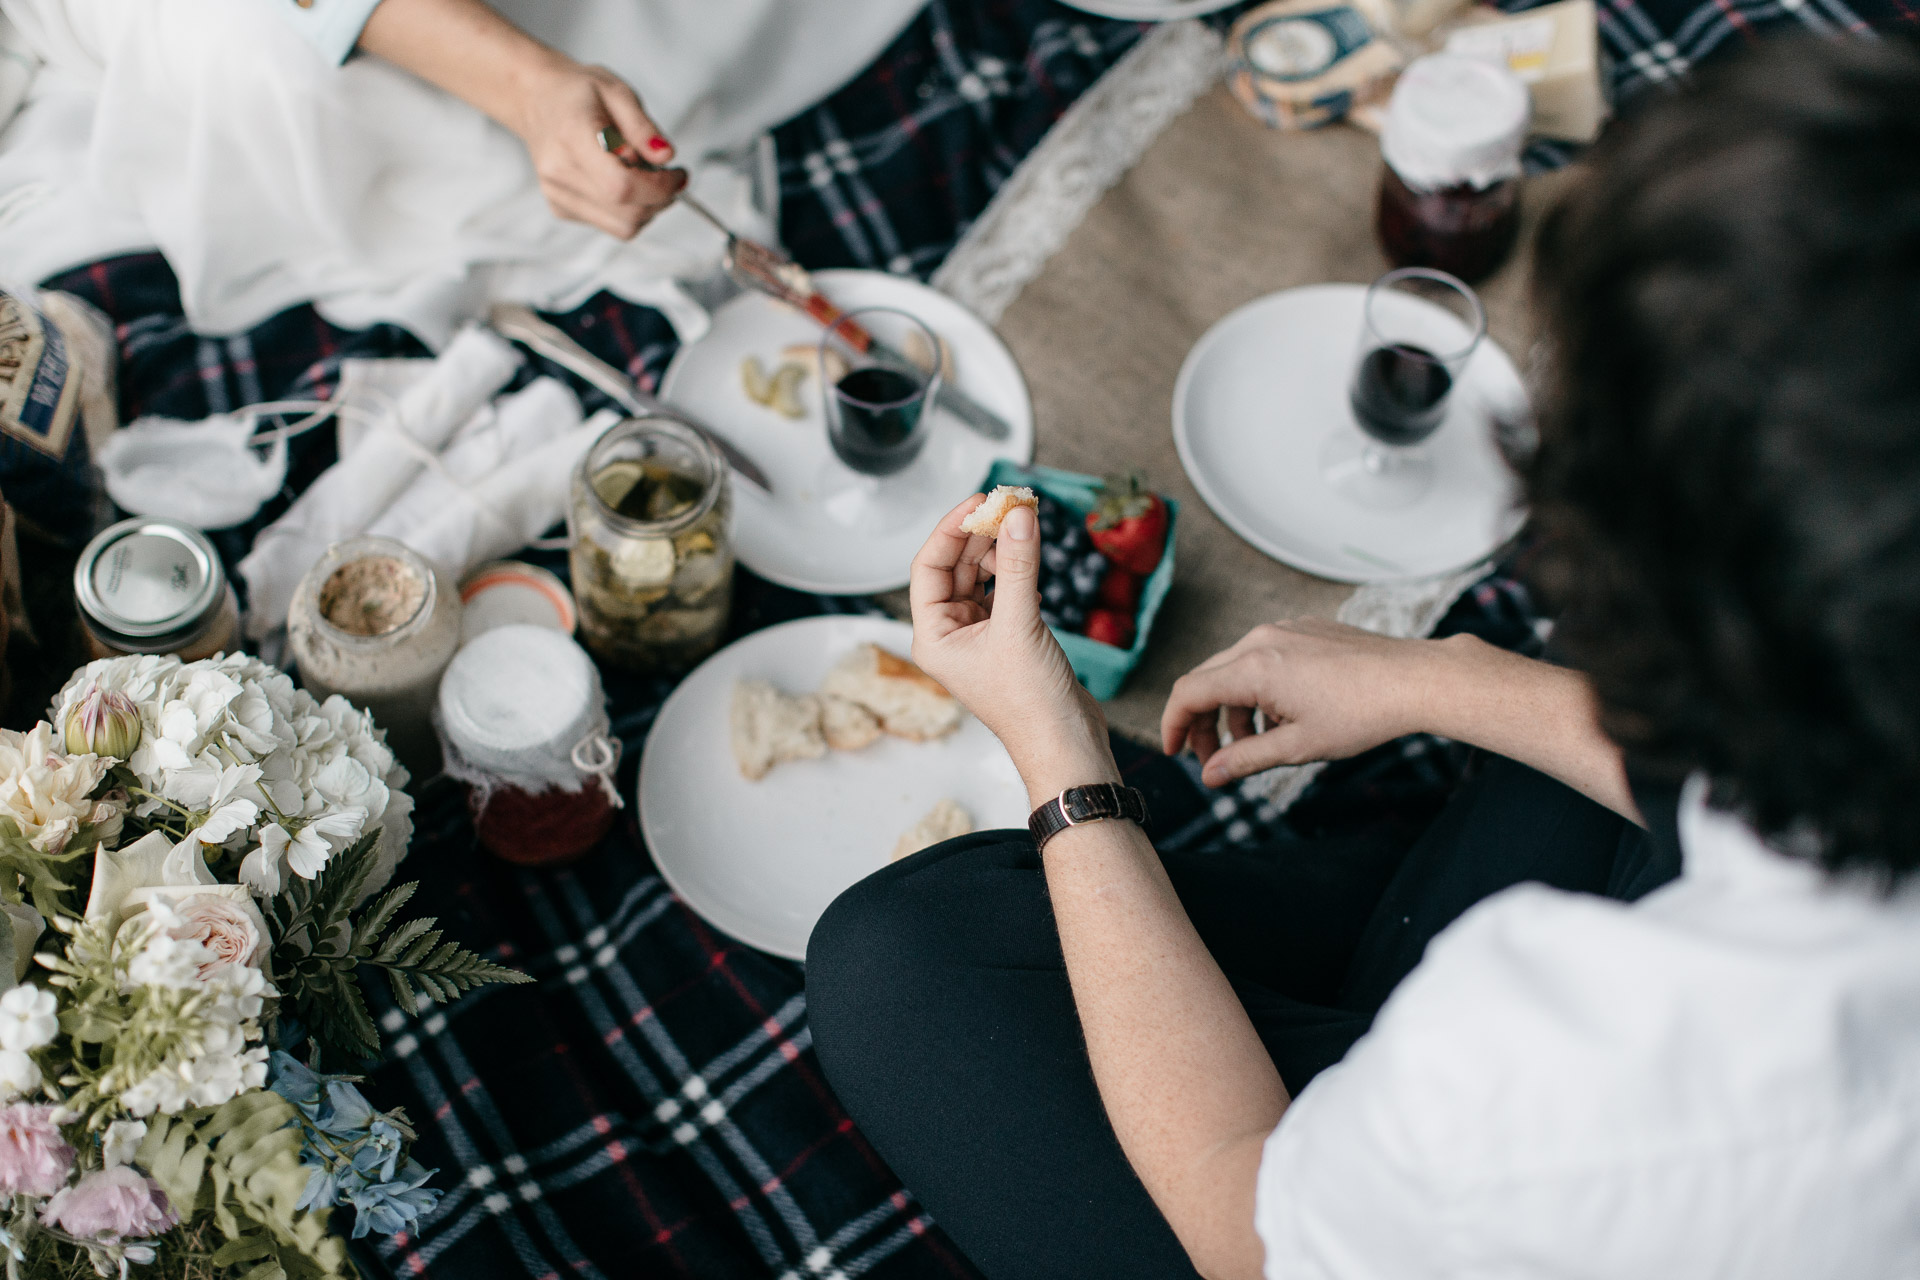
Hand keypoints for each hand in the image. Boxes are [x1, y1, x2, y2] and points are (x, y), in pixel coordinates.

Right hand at [508, 54, 687, 238]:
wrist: (536, 99)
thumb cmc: (576, 92)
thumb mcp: (617, 92)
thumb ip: (643, 127)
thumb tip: (666, 156)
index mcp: (572, 137)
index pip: (622, 185)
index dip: (660, 187)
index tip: (678, 174)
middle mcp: (559, 172)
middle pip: (627, 212)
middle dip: (661, 198)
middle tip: (667, 173)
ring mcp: (558, 194)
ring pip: (623, 226)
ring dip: (647, 207)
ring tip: (644, 175)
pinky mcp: (561, 208)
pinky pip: (610, 224)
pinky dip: (627, 209)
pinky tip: (620, 180)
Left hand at [910, 497, 1117, 802]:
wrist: (1065, 744)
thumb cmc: (1031, 704)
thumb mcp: (1020, 625)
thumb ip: (1016, 565)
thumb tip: (1017, 515)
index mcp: (932, 637)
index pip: (929, 566)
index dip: (951, 529)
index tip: (979, 502)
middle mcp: (949, 635)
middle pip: (953, 567)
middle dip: (979, 534)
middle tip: (1006, 504)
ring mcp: (977, 636)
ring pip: (979, 577)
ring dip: (998, 548)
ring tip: (1020, 521)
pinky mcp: (1006, 638)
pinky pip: (1002, 591)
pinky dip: (1014, 569)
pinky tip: (1028, 554)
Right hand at [1160, 619, 1439, 787]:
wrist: (1416, 679)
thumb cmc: (1362, 715)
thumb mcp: (1298, 746)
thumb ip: (1246, 759)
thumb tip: (1209, 774)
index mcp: (1254, 668)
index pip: (1189, 693)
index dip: (1173, 725)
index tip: (1175, 753)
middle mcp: (1261, 639)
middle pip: (1207, 679)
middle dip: (1203, 722)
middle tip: (1212, 759)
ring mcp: (1285, 629)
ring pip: (1236, 668)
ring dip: (1233, 708)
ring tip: (1255, 744)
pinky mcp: (1305, 629)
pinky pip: (1264, 657)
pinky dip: (1258, 689)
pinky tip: (1283, 716)